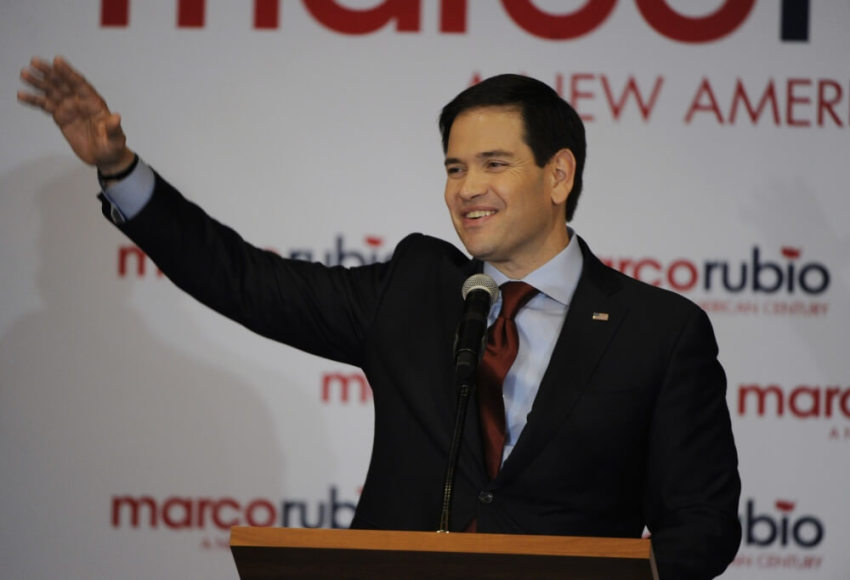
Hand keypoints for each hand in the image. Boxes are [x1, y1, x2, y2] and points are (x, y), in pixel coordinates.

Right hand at [18, 56, 134, 174]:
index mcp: (94, 103)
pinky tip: (22, 95)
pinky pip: (45, 106)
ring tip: (24, 73)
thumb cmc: (113, 147)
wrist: (104, 158)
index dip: (69, 72)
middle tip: (34, 62)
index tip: (57, 61)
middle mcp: (80, 101)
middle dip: (50, 73)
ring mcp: (69, 108)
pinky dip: (34, 100)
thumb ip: (114, 128)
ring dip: (38, 83)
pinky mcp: (61, 117)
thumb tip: (116, 117)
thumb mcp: (116, 139)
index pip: (80, 84)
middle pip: (63, 83)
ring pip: (52, 92)